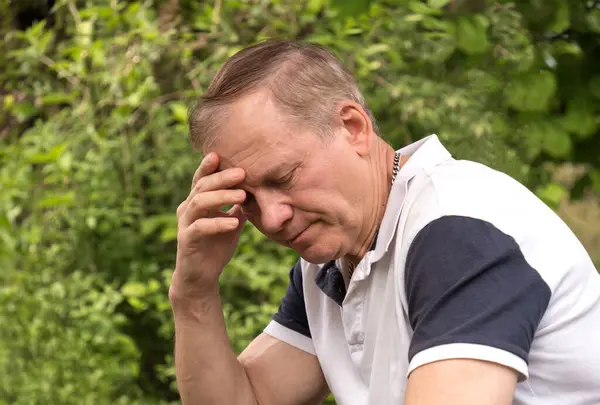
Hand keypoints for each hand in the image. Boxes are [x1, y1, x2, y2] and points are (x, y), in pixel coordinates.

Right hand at [170, 152, 246, 298]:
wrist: (201, 277)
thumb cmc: (215, 247)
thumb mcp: (231, 222)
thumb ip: (239, 206)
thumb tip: (258, 189)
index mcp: (197, 202)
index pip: (202, 179)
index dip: (209, 166)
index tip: (221, 154)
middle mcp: (188, 209)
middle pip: (202, 186)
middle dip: (222, 178)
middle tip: (242, 172)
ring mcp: (185, 224)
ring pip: (199, 203)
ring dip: (221, 196)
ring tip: (242, 195)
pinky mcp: (187, 241)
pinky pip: (199, 228)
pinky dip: (218, 223)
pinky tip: (234, 223)